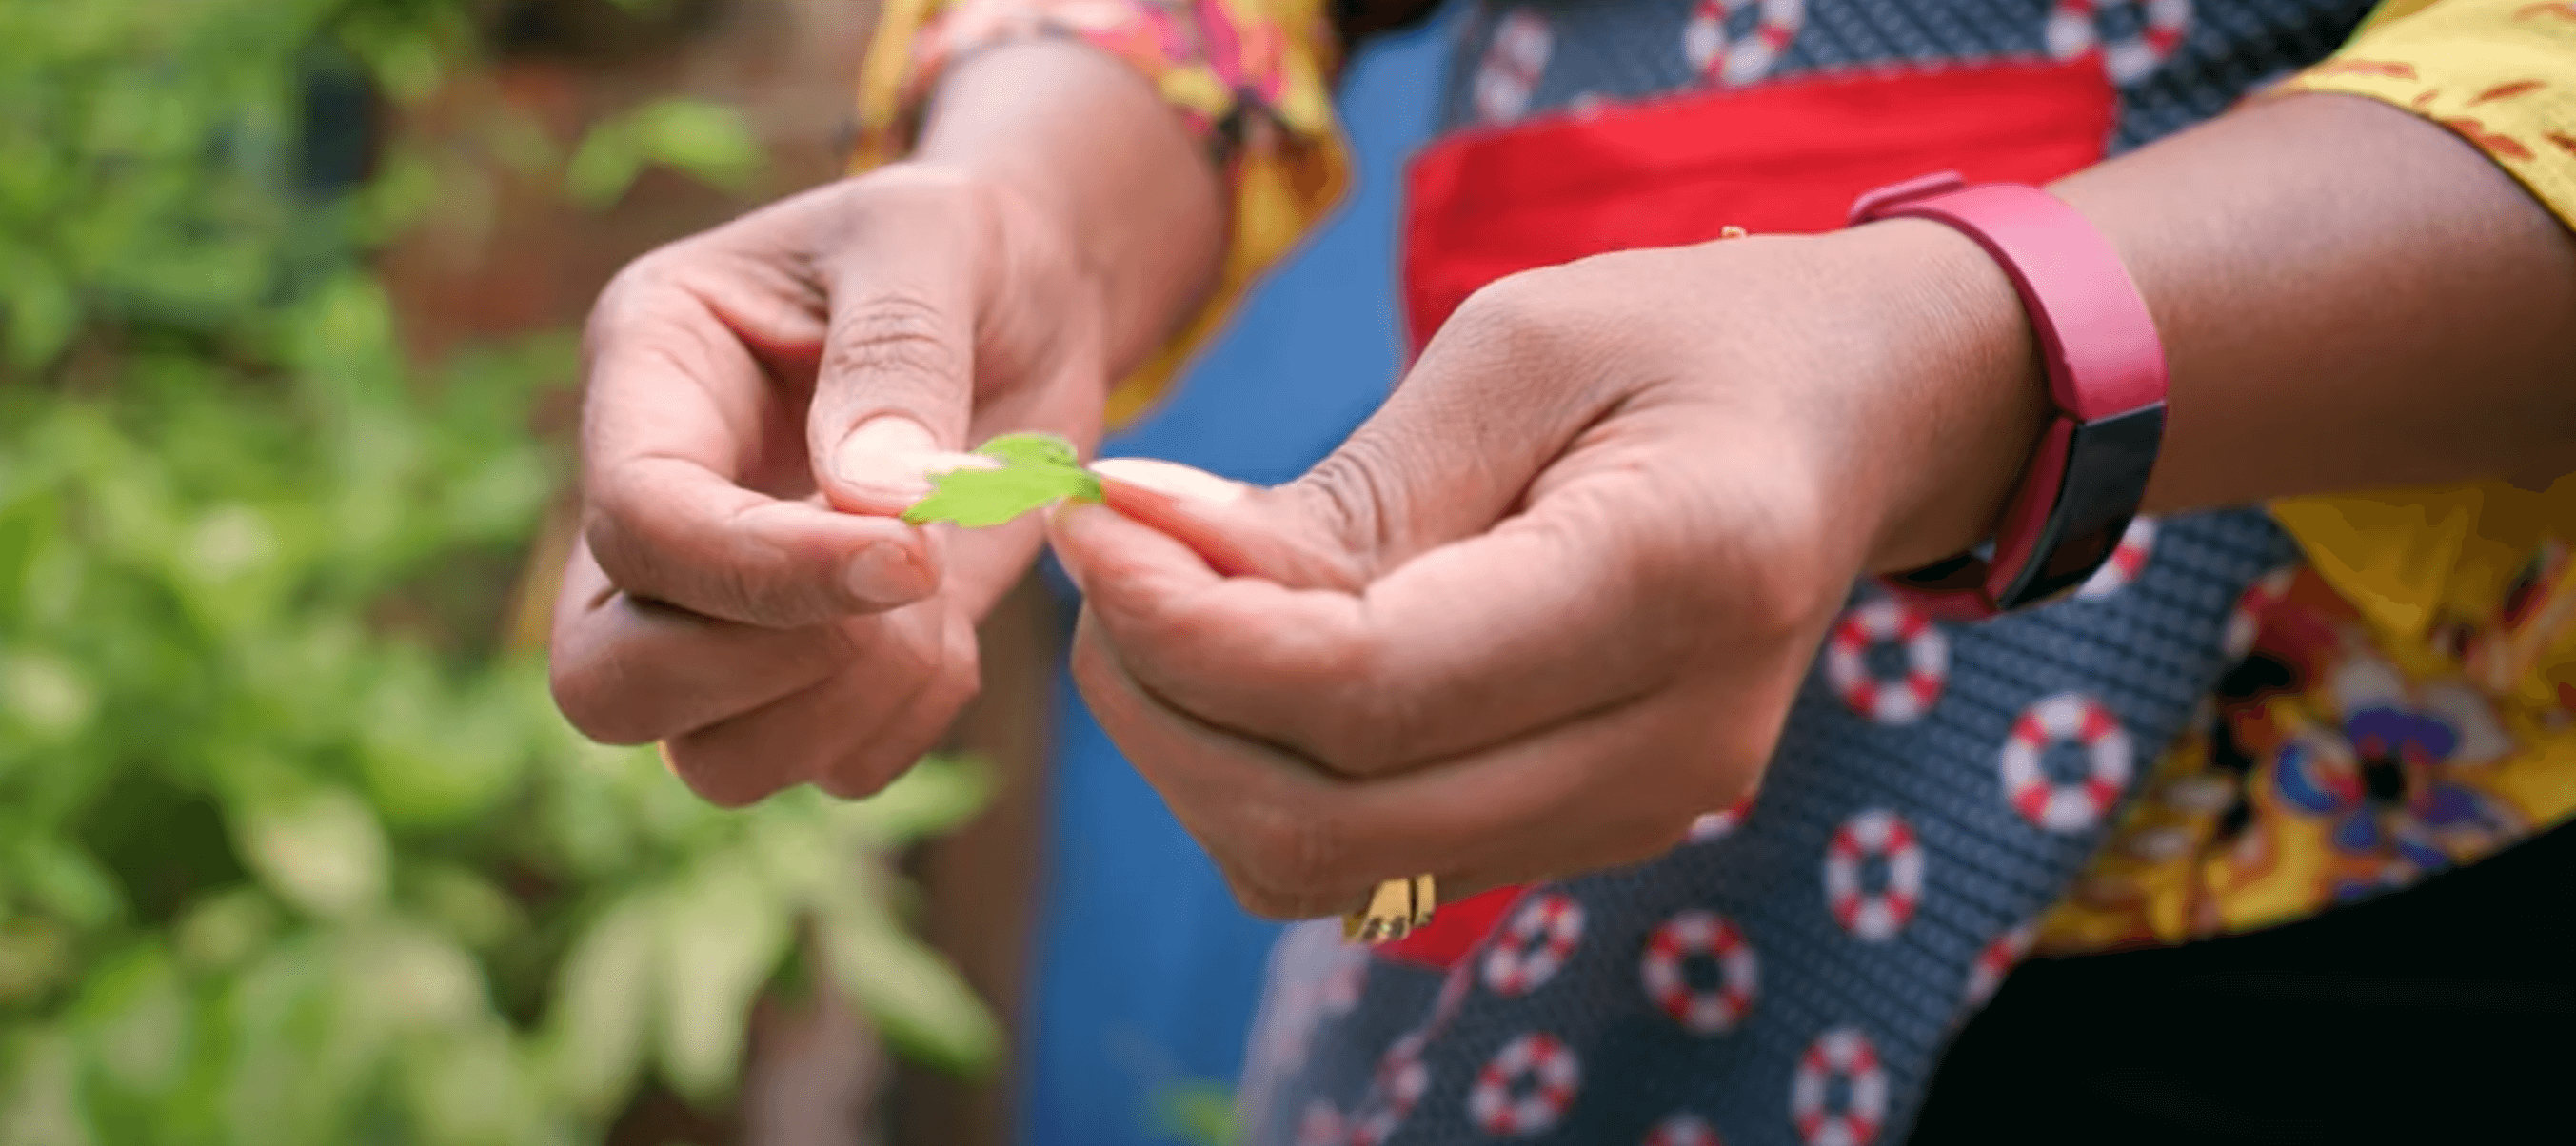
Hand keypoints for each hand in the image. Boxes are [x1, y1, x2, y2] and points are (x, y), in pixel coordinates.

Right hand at [549, 41, 1221, 806]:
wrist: (1030, 301)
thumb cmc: (963, 246)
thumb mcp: (932, 239)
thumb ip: (898, 355)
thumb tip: (871, 504)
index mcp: (646, 374)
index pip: (634, 519)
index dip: (758, 567)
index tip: (908, 553)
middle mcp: (654, 512)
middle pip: (603, 685)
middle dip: (766, 664)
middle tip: (906, 576)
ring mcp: (721, 611)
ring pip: (710, 761)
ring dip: (847, 702)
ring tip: (935, 589)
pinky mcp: (812, 670)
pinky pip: (830, 770)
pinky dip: (907, 723)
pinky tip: (953, 623)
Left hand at [1049, 222, 2048, 918]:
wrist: (1857, 423)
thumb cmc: (1690, 342)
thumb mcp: (1520, 346)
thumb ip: (1347, 490)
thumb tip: (1146, 554)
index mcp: (1678, 578)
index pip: (1364, 690)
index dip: (1185, 626)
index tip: (1091, 516)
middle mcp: (1669, 744)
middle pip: (1324, 819)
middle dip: (1162, 701)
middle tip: (1104, 554)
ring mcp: (1635, 815)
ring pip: (1325, 865)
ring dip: (1196, 746)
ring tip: (1162, 594)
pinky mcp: (1586, 834)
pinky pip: (1367, 853)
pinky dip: (1263, 766)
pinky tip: (1244, 646)